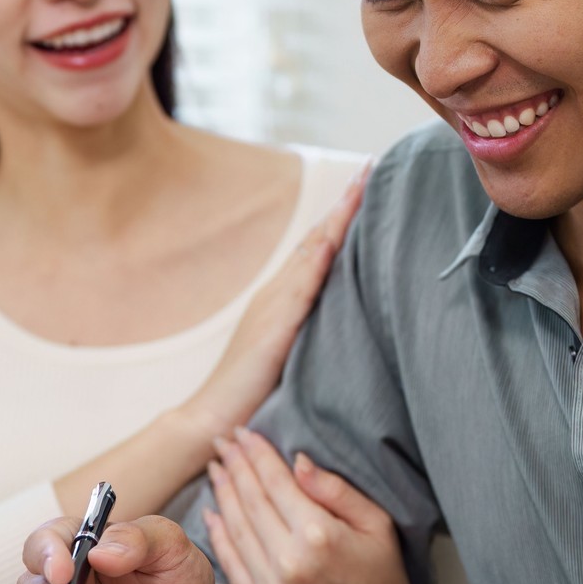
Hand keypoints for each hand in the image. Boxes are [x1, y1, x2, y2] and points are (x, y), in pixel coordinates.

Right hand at [181, 165, 366, 436]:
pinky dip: (317, 261)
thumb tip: (340, 320)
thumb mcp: (287, 353)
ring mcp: (273, 306)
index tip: (364, 187)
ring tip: (359, 188)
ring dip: (336, 220)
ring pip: (311, 253)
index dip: (340, 218)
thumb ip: (308, 331)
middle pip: (315, 238)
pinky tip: (332, 240)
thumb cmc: (251, 393)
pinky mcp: (274, 328)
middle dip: (343, 205)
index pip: (316, 248)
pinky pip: (300, 289)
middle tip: (369, 168)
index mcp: (281, 298)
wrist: (213, 414)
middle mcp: (276, 293)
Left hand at [204, 427, 450, 583]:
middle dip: (234, 465)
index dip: (256, 453)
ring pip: (235, 527)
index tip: (244, 432)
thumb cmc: (385, 580)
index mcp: (319, 535)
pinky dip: (218, 534)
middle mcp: (289, 560)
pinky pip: (231, 563)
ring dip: (222, 493)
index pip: (276, 481)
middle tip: (221, 441)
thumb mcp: (377, 525)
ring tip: (216, 467)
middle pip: (250, 499)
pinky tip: (212, 511)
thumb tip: (297, 460)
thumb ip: (335, 490)